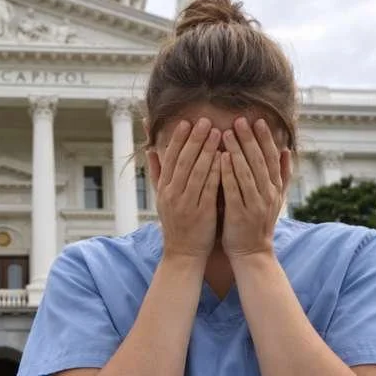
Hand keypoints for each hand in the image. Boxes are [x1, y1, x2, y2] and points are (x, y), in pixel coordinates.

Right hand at [148, 118, 222, 261]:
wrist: (183, 253)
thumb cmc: (176, 223)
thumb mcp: (161, 198)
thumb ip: (157, 173)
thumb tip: (150, 150)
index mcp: (164, 189)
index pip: (170, 159)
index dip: (178, 139)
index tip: (187, 122)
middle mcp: (172, 194)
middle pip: (183, 162)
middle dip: (195, 140)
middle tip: (205, 121)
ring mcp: (186, 204)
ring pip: (196, 173)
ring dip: (207, 151)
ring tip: (218, 133)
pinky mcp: (202, 213)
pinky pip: (209, 189)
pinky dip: (216, 172)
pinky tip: (225, 158)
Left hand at [219, 117, 289, 259]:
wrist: (252, 253)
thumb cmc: (258, 223)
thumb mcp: (275, 199)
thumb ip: (281, 175)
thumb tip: (287, 151)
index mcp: (274, 188)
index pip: (271, 158)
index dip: (265, 139)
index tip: (257, 120)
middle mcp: (267, 194)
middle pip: (259, 161)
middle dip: (249, 139)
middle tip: (239, 120)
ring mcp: (254, 204)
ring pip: (246, 173)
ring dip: (237, 151)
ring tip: (226, 133)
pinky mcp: (240, 214)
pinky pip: (234, 190)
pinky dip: (228, 173)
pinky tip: (220, 158)